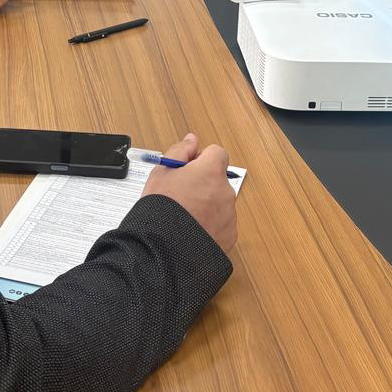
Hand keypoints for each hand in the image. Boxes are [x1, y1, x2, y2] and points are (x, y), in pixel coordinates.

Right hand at [141, 133, 237, 254]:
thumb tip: (192, 140)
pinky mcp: (230, 237)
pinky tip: (191, 231)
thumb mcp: (161, 173)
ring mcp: (230, 216)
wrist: (162, 251)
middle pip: (218, 179)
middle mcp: (226, 191)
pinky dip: (210, 225)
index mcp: (211, 172)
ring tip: (184, 217)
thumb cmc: (160, 210)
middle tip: (180, 196)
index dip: (201, 159)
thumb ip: (179, 151)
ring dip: (207, 205)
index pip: (217, 153)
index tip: (187, 169)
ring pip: (220, 203)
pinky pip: (222, 224)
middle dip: (203, 184)